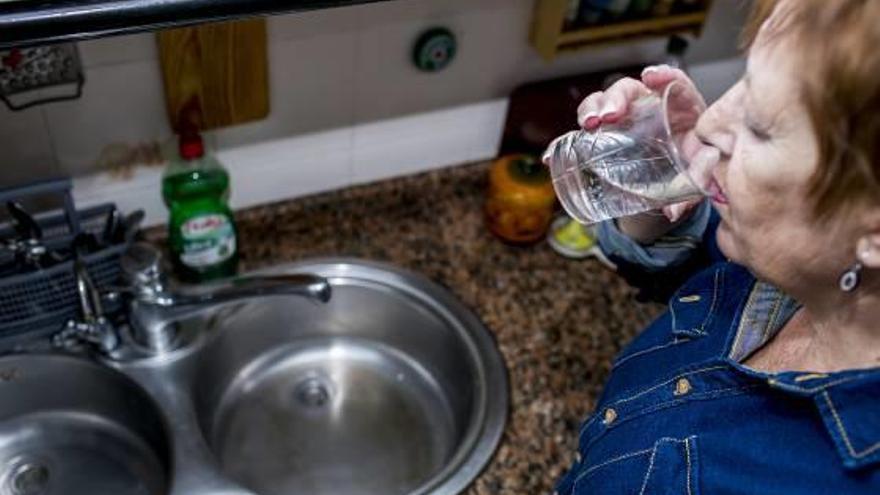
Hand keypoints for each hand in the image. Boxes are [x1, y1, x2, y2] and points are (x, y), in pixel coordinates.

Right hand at [577, 65, 707, 222]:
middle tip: (609, 115)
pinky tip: (551, 155)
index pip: (674, 83)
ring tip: (588, 125)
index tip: (650, 77)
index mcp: (679, 108)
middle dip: (615, 98)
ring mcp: (622, 121)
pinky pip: (580, 137)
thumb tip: (675, 207)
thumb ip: (694, 183)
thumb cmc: (690, 167)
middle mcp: (648, 108)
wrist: (675, 182)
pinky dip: (563, 144)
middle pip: (629, 90)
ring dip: (590, 110)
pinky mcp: (603, 139)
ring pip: (601, 104)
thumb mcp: (698, 174)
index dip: (664, 75)